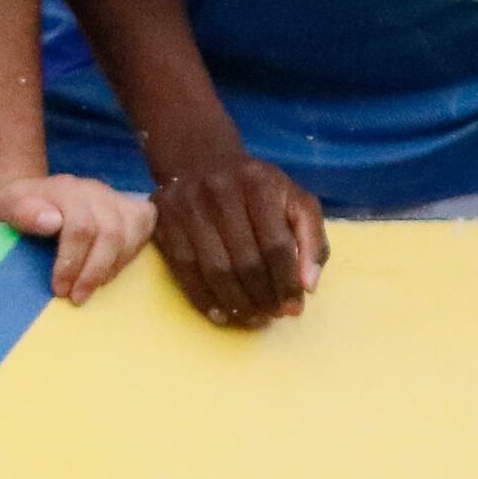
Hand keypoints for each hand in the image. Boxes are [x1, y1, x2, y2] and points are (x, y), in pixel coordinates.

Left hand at [0, 170, 158, 301]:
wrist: (27, 195)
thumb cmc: (13, 209)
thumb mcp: (2, 208)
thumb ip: (22, 213)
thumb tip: (52, 222)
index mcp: (64, 190)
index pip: (81, 226)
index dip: (72, 262)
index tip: (59, 289)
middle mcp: (94, 190)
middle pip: (111, 232)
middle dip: (95, 270)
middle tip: (77, 297)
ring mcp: (114, 197)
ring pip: (132, 231)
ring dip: (114, 266)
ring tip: (92, 287)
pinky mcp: (128, 206)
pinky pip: (145, 226)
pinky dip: (133, 251)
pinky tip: (112, 269)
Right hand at [151, 150, 329, 326]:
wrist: (199, 160)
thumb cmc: (258, 189)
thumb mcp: (295, 200)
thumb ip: (313, 240)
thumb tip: (309, 286)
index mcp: (261, 186)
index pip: (278, 246)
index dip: (287, 283)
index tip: (295, 308)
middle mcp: (222, 193)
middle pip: (246, 261)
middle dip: (263, 297)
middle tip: (273, 317)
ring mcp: (189, 207)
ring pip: (215, 270)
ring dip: (237, 304)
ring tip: (253, 319)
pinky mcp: (164, 222)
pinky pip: (185, 271)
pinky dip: (204, 298)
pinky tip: (222, 314)